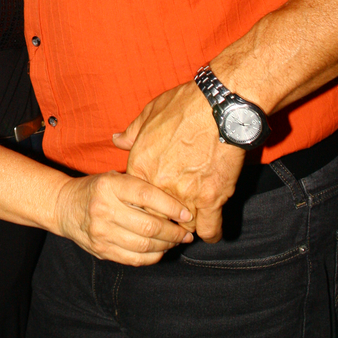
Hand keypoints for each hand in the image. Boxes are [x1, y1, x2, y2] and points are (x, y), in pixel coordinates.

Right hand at [53, 170, 193, 265]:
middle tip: (187, 232)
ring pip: (145, 245)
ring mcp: (101, 232)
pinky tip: (161, 250)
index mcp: (109, 186)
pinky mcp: (102, 250)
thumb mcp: (113, 178)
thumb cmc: (96, 190)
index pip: (147, 196)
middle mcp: (104, 209)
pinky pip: (135, 259)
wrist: (64, 206)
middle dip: (174, 231)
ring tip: (177, 241)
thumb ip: (138, 186)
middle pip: (149, 225)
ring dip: (167, 245)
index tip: (187, 213)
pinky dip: (153, 257)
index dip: (171, 206)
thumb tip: (175, 203)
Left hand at [114, 81, 245, 242]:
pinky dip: (210, 232)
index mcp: (140, 166)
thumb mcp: (150, 113)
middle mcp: (158, 184)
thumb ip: (132, 133)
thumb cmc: (185, 105)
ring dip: (186, 227)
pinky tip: (209, 229)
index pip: (135, 200)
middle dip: (163, 221)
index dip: (144, 205)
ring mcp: (184, 194)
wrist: (219, 107)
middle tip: (172, 220)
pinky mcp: (210, 199)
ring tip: (190, 224)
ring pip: (182, 227)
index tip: (151, 206)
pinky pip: (208, 230)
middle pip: (155, 218)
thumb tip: (117, 140)